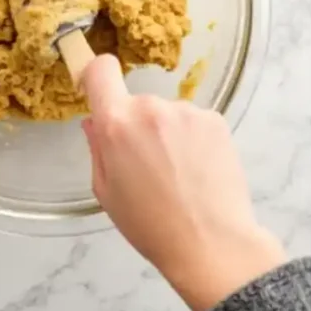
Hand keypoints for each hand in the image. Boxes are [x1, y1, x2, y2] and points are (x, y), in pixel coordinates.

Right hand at [80, 55, 285, 310]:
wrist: (210, 240)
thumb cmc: (151, 224)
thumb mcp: (106, 192)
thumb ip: (98, 148)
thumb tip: (95, 121)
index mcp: (117, 124)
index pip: (101, 71)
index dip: (96, 75)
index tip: (97, 87)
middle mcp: (152, 108)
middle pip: (137, 104)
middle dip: (138, 126)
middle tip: (147, 165)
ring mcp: (187, 111)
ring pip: (169, 115)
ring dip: (169, 134)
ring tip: (178, 174)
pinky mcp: (215, 119)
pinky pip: (195, 122)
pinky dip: (194, 139)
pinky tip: (198, 170)